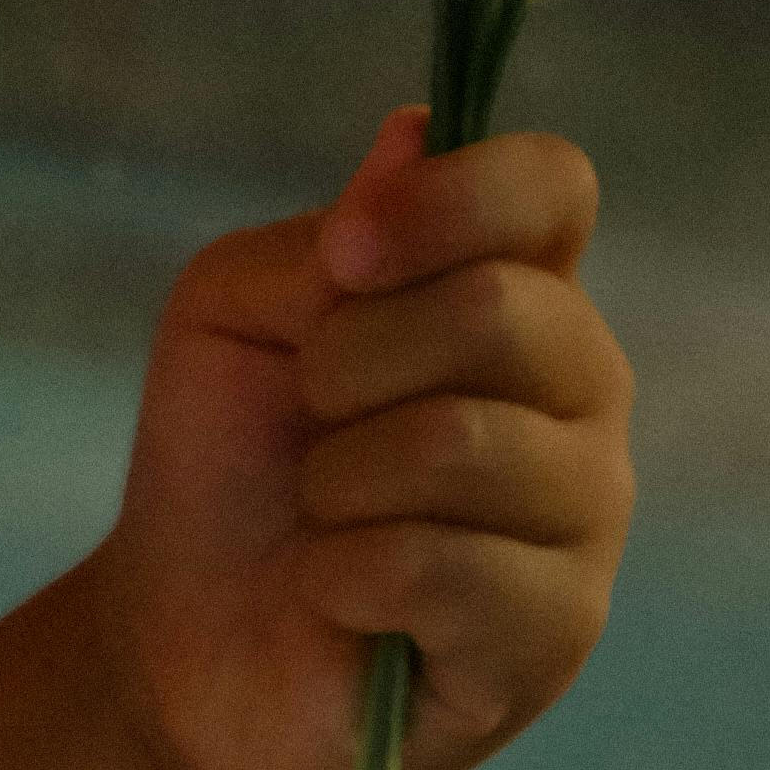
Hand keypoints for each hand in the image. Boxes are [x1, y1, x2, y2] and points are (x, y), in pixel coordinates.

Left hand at [91, 106, 634, 769]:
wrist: (183, 637)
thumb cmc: (229, 459)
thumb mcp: (238, 313)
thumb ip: (329, 237)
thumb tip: (416, 133)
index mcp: (516, 286)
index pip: (551, 186)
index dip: (451, 200)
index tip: (346, 254)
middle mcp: (581, 389)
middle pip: (502, 310)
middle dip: (351, 359)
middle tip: (308, 413)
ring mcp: (585, 515)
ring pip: (465, 444)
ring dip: (339, 478)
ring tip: (323, 514)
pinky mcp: (554, 633)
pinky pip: (443, 568)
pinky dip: (342, 573)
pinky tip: (335, 593)